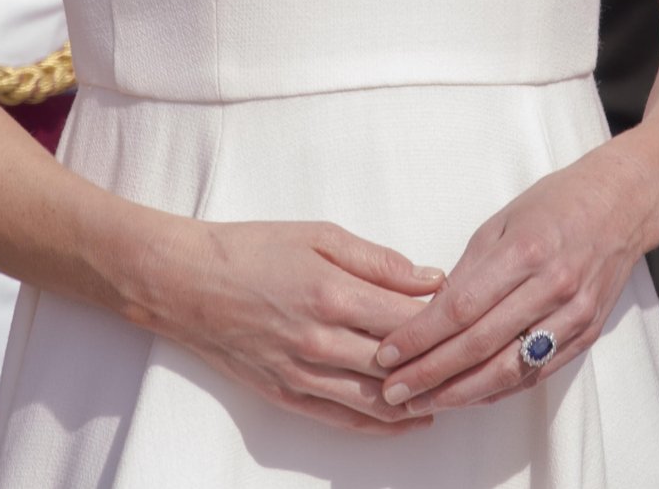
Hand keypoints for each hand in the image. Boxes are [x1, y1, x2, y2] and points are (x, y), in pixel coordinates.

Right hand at [159, 218, 444, 433]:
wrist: (187, 282)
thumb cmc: (252, 248)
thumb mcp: (317, 234)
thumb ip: (377, 260)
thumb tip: (428, 278)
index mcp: (333, 293)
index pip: (408, 320)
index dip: (444, 322)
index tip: (469, 315)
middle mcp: (321, 341)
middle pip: (399, 364)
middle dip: (440, 364)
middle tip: (472, 358)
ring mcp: (303, 374)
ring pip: (377, 402)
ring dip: (419, 402)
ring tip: (452, 393)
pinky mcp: (287, 396)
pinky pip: (344, 420)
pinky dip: (382, 425)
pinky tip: (409, 418)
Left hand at [373, 145, 651, 413]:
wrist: (620, 205)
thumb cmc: (554, 204)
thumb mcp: (502, 221)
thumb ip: (469, 269)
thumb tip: (432, 310)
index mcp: (524, 252)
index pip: (461, 308)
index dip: (420, 336)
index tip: (388, 352)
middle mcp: (551, 288)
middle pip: (479, 345)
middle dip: (431, 373)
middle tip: (393, 389)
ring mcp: (572, 317)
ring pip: (507, 369)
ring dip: (459, 393)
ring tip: (422, 401)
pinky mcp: (585, 336)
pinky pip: (535, 374)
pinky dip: (497, 390)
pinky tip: (467, 396)